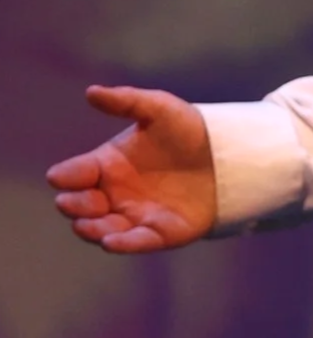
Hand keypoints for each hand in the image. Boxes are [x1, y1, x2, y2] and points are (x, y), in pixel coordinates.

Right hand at [47, 87, 217, 252]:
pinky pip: (137, 242)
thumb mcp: (158, 109)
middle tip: (71, 203)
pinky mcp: (161, 232)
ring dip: (91, 230)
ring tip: (86, 226)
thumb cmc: (187, 130)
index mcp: (107, 164)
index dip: (64, 177)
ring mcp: (136, 214)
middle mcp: (115, 192)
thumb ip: (126, 101)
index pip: (74, 173)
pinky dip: (123, 244)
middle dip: (74, 206)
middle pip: (81, 205)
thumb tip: (91, 92)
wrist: (227, 155)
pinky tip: (111, 243)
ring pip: (102, 229)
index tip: (60, 178)